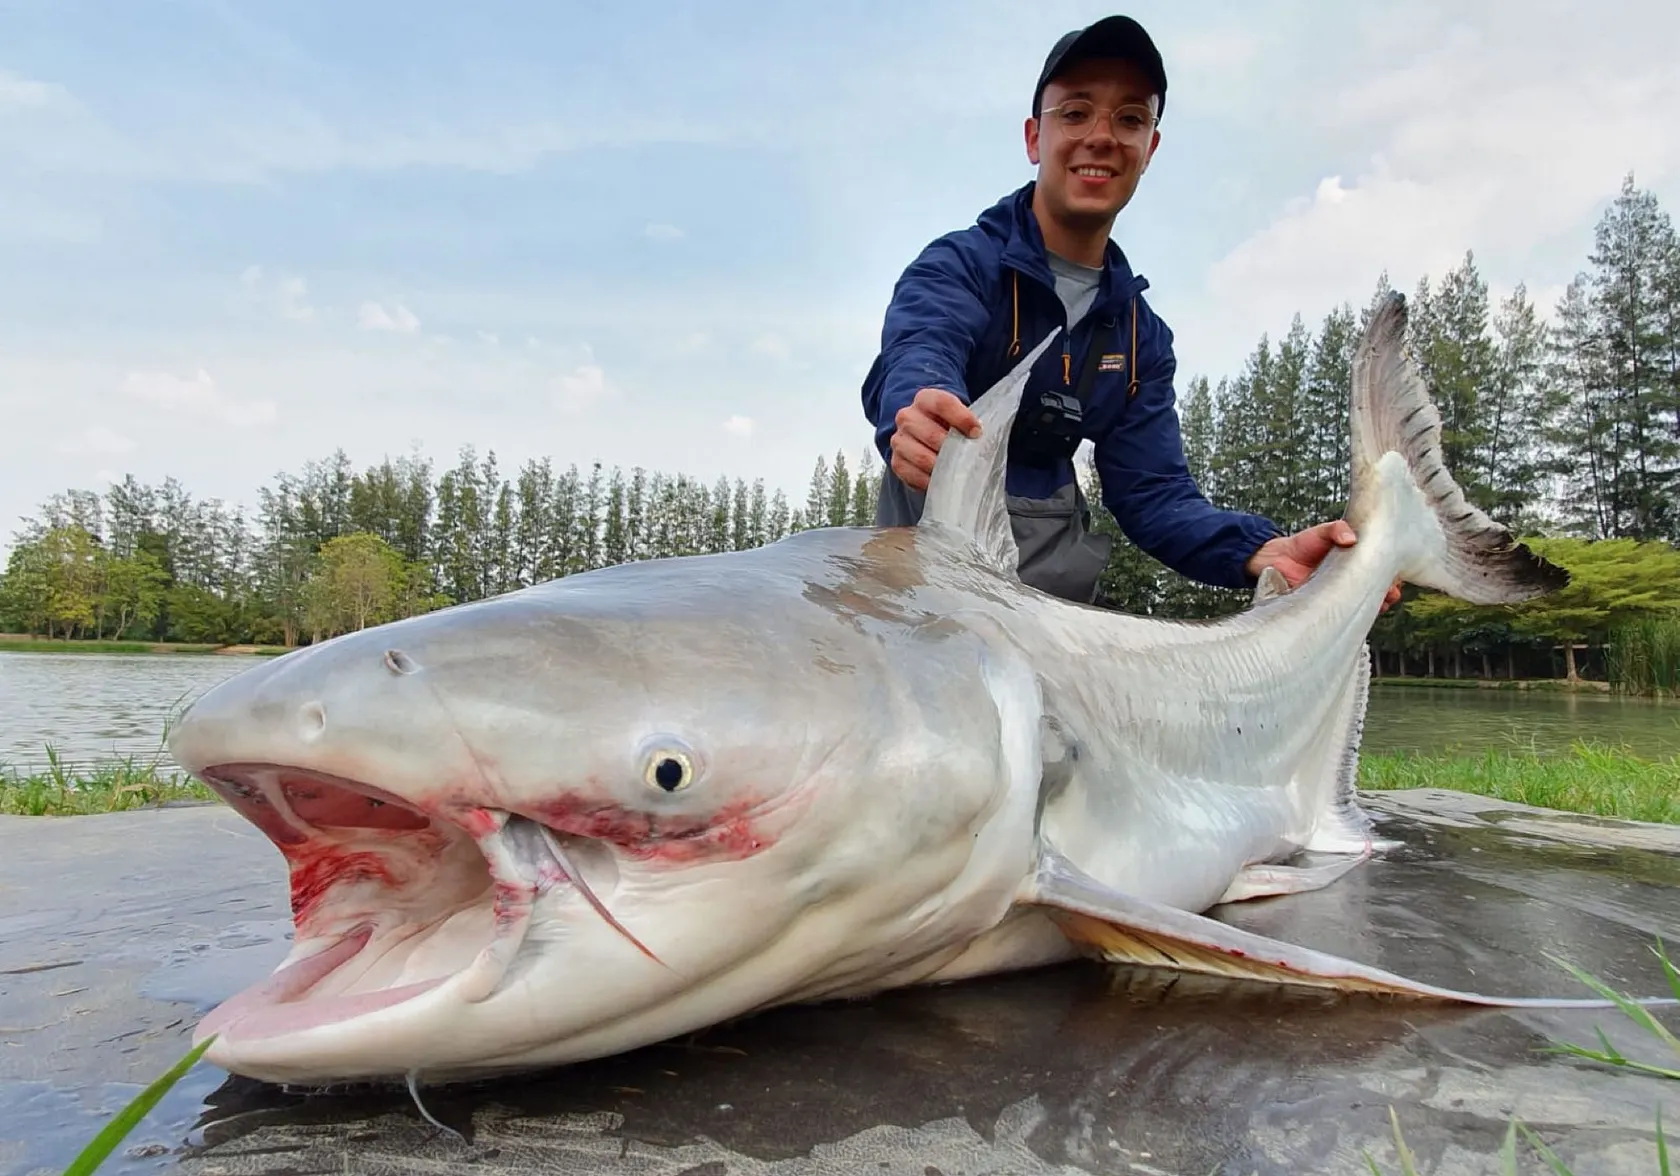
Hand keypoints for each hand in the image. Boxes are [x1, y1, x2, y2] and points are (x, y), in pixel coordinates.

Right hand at [890, 387, 981, 491]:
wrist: (926, 435)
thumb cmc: (948, 426)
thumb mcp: (958, 416)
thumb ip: (968, 422)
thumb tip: (979, 438)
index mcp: (925, 399)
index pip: (942, 404)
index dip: (961, 418)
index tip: (976, 433)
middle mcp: (907, 417)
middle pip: (931, 434)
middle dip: (952, 449)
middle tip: (967, 458)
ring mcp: (899, 440)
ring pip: (921, 457)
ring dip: (941, 467)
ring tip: (955, 471)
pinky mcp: (897, 461)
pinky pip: (913, 474)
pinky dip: (930, 480)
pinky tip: (942, 480)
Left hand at [1245, 520, 1401, 611]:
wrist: (1276, 559)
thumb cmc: (1302, 544)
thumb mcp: (1322, 531)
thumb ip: (1336, 529)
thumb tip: (1350, 538)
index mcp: (1357, 561)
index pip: (1382, 567)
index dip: (1393, 570)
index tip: (1397, 571)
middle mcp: (1352, 579)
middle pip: (1380, 588)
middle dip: (1391, 591)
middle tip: (1392, 589)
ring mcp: (1342, 594)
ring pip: (1367, 603)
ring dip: (1379, 604)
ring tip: (1383, 600)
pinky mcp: (1329, 606)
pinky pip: (1347, 615)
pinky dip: (1357, 615)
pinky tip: (1363, 612)